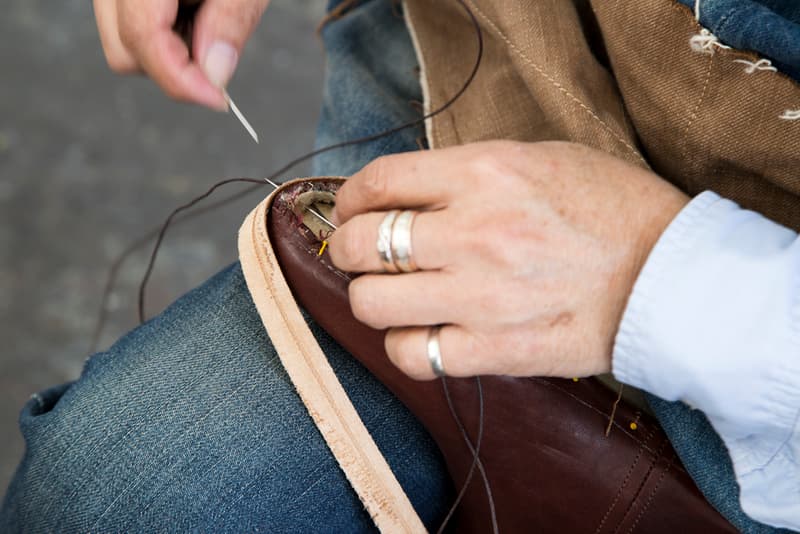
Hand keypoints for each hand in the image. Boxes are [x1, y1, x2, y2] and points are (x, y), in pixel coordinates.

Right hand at [93, 0, 269, 109]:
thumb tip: (214, 76)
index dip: (181, 80)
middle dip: (174, 67)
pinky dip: (167, 33)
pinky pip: (130, 27)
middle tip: (221, 51)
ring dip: (171, 52)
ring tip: (208, 19)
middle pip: (125, 52)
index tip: (220, 100)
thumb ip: (229, 22)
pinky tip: (194, 11)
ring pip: (124, 45)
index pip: (143, 38)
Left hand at [328, 141, 687, 379]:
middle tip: (360, 253)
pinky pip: (414, 355)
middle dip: (345, 248)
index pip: (380, 182)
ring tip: (391, 293)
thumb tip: (405, 193)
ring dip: (370, 298)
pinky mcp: (498, 350)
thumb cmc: (610, 208)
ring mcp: (483, 297)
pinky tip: (422, 332)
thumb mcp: (540, 158)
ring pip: (374, 304)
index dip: (350, 196)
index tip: (353, 207)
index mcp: (487, 173)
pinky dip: (404, 345)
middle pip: (361, 244)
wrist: (672, 277)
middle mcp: (476, 233)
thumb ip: (467, 172)